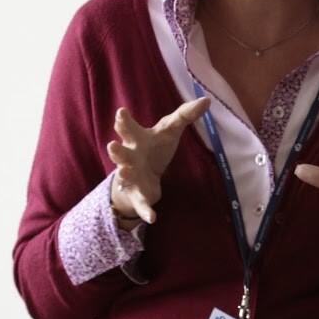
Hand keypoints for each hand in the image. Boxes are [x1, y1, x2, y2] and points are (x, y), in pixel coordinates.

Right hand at [107, 96, 210, 224]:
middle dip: (116, 150)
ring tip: (124, 173)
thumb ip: (185, 115)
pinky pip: (141, 204)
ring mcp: (132, 177)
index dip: (124, 122)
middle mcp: (130, 157)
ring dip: (124, 175)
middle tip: (112, 145)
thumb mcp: (169, 131)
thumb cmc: (153, 148)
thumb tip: (207, 100)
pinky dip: (146, 211)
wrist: (142, 176)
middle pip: (120, 153)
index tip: (121, 113)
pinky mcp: (138, 195)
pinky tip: (153, 218)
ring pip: (125, 176)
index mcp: (136, 139)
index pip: (128, 128)